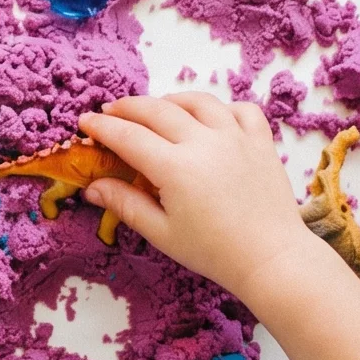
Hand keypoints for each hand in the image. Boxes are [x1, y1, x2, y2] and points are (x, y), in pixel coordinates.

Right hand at [79, 93, 320, 295]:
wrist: (273, 259)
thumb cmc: (214, 252)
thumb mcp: (162, 233)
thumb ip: (126, 204)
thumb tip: (93, 187)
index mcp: (175, 167)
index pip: (128, 136)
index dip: (102, 126)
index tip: (86, 121)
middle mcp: (204, 142)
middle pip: (157, 110)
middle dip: (128, 107)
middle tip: (111, 111)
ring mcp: (236, 137)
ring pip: (197, 101)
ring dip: (170, 100)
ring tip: (156, 109)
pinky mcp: (261, 141)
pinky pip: (240, 109)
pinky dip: (221, 109)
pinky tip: (210, 120)